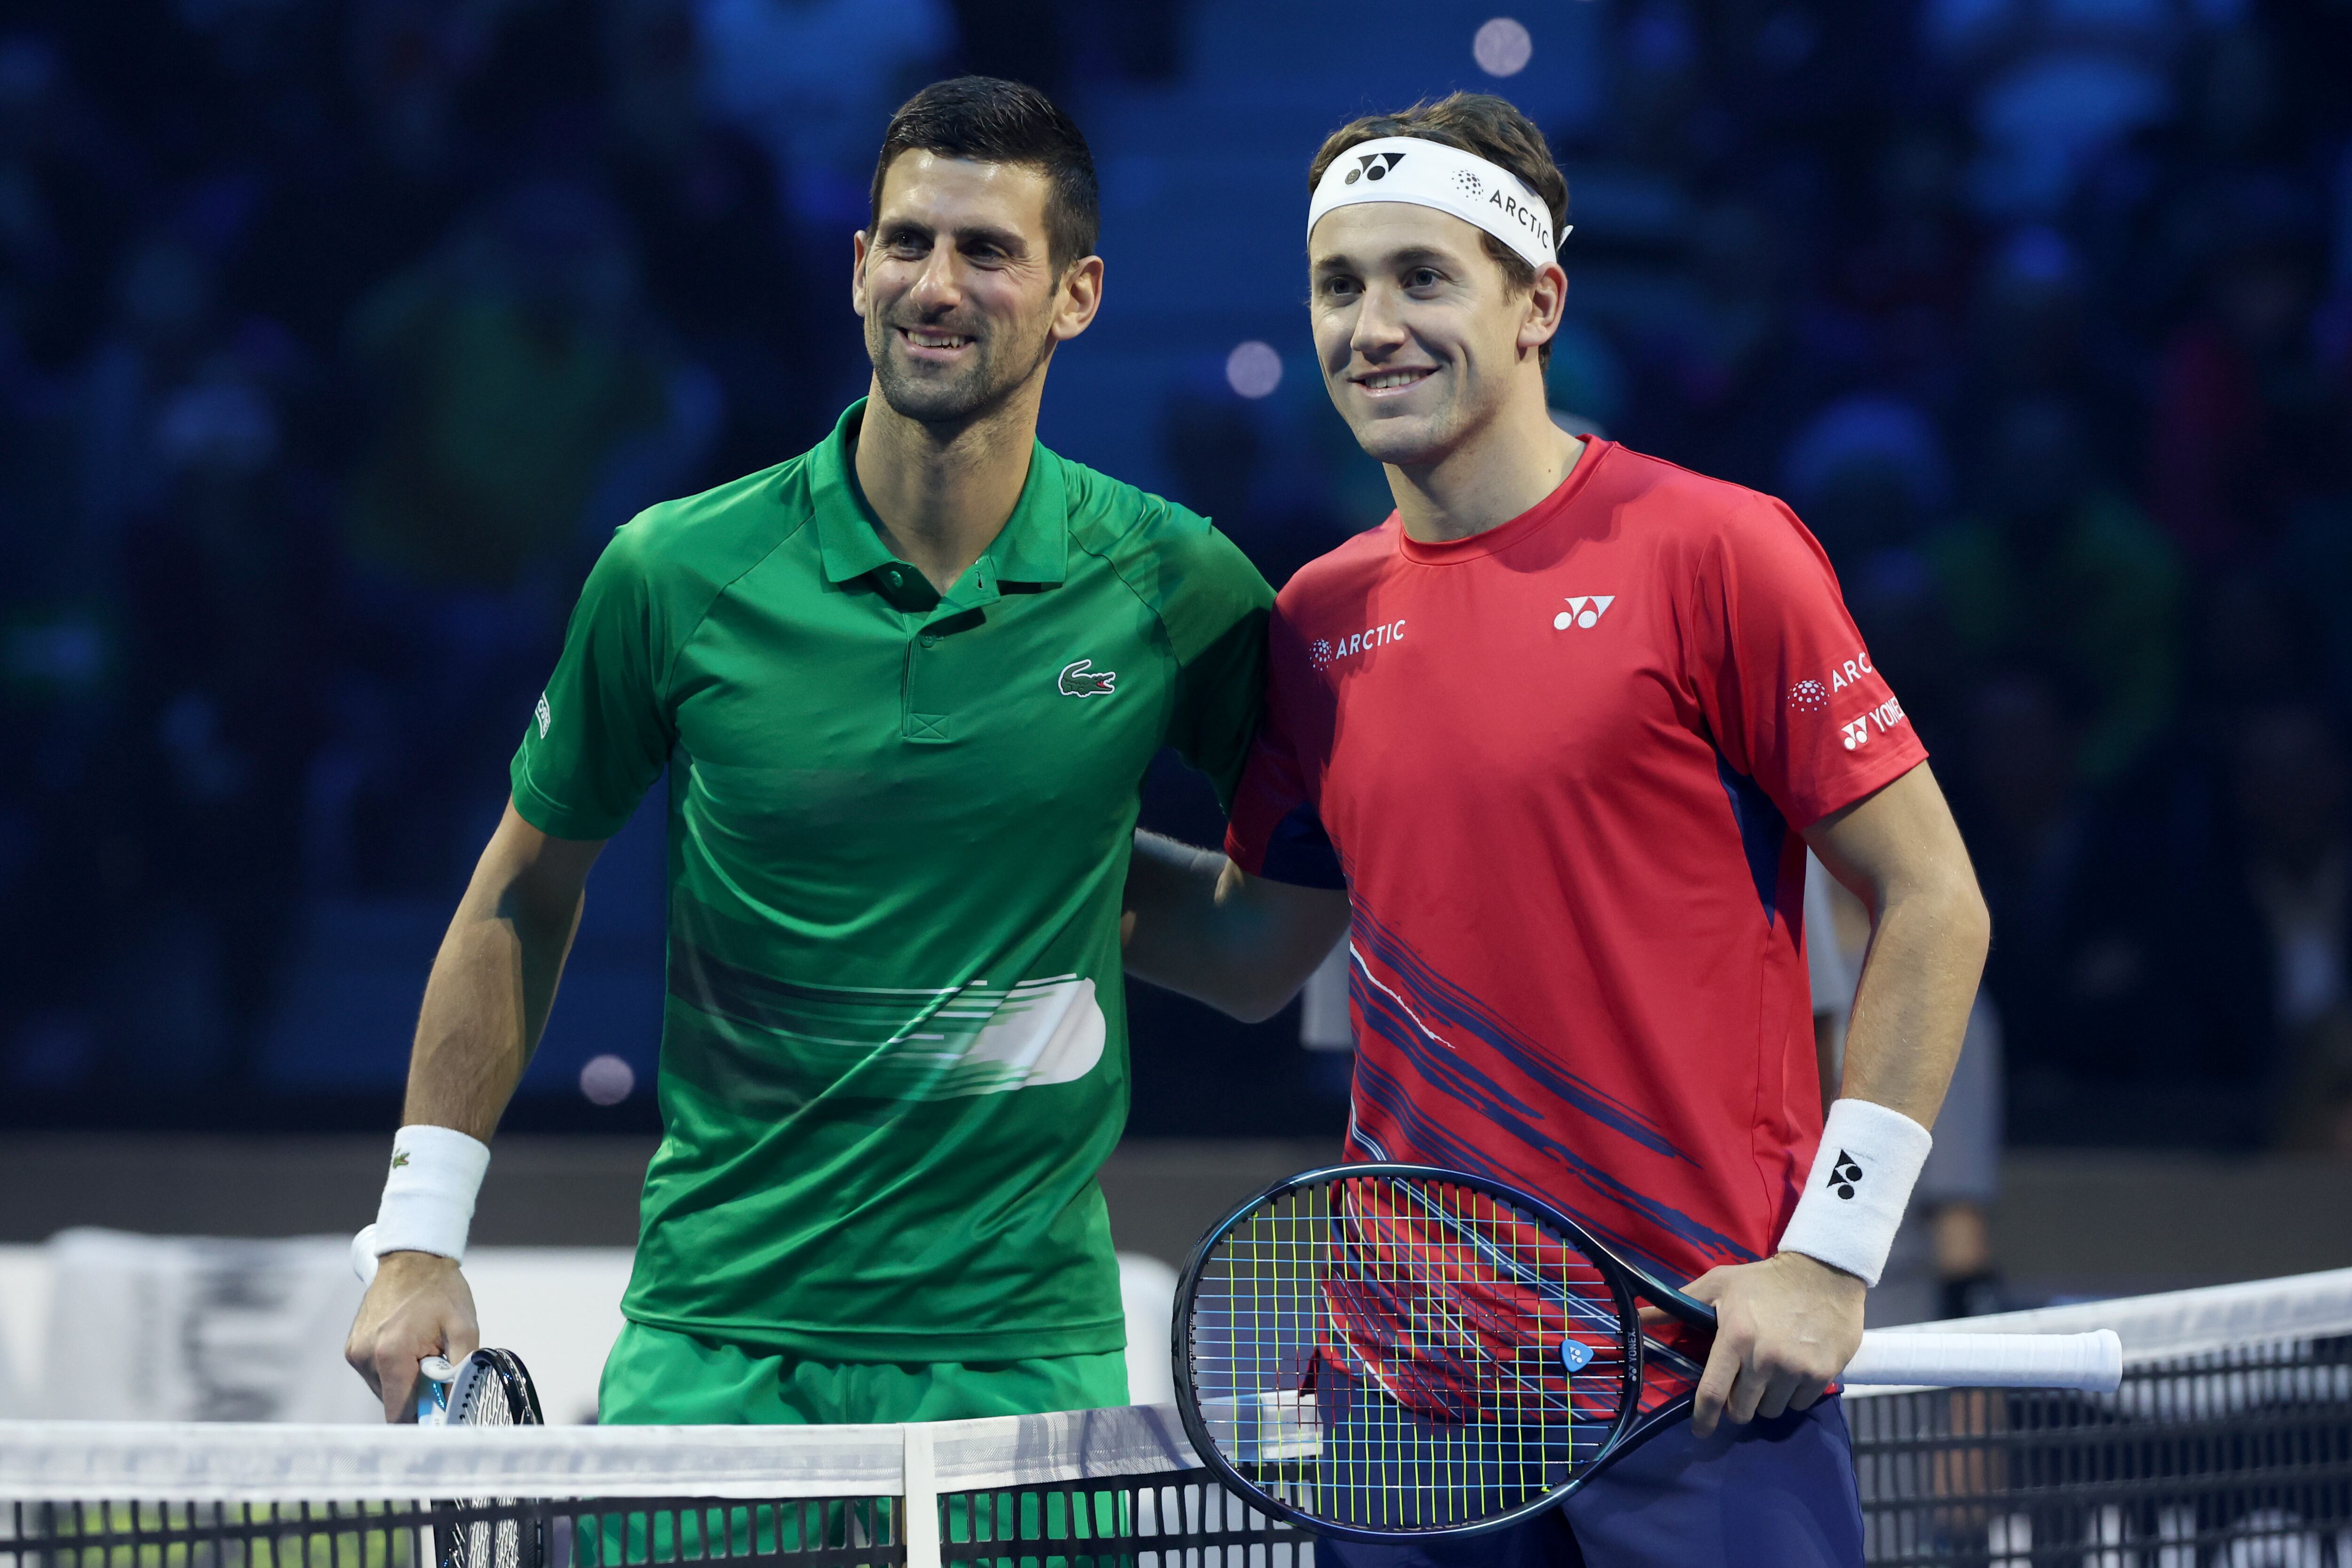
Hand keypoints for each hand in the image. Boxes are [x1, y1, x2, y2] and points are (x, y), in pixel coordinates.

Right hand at [344, 1251, 478, 1422]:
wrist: (413, 1258)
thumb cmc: (442, 1291)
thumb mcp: (465, 1329)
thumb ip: (459, 1371)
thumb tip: (452, 1408)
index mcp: (391, 1355)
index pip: (399, 1414)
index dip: (421, 1420)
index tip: (440, 1416)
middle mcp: (365, 1358)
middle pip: (393, 1401)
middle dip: (418, 1394)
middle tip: (438, 1366)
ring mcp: (356, 1353)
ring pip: (385, 1389)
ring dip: (406, 1380)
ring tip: (424, 1350)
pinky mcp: (352, 1348)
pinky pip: (377, 1374)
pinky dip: (395, 1369)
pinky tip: (409, 1345)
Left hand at [1683, 1251, 1864, 1437]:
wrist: (1824, 1273)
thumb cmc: (1763, 1280)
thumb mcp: (1718, 1284)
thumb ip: (1679, 1303)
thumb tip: (1640, 1317)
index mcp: (1735, 1338)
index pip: (1712, 1392)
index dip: (1703, 1418)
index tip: (1700, 1431)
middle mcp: (1765, 1359)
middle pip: (1741, 1410)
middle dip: (1736, 1403)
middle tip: (1742, 1383)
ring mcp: (1796, 1369)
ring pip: (1771, 1410)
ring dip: (1766, 1399)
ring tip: (1769, 1372)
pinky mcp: (1823, 1374)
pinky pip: (1799, 1404)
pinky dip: (1793, 1395)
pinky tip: (1793, 1370)